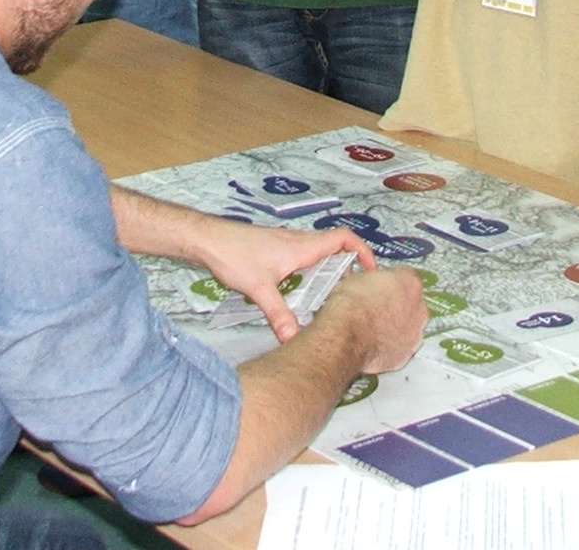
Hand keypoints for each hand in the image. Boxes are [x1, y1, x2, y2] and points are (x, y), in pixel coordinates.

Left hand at [197, 220, 378, 344]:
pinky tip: (297, 298)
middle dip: (345, 272)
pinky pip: (300, 264)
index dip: (362, 251)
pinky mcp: (273, 254)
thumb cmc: (233, 254)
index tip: (372, 272)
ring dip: (324, 276)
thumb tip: (295, 339)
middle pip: (333, 251)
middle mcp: (297, 243)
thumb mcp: (260, 288)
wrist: (207, 240)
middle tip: (349, 297)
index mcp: (302, 246)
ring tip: (327, 302)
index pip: (343, 238)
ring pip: (316, 259)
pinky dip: (307, 278)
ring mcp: (285, 248)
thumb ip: (280, 315)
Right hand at [318, 266, 427, 376]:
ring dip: (394, 327)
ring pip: (407, 327)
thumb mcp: (356, 278)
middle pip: (410, 303)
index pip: (404, 276)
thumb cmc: (351, 308)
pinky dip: (389, 347)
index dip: (388, 281)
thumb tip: (364, 283)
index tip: (378, 286)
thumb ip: (371, 280)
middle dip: (394, 304)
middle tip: (374, 306)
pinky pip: (399, 348)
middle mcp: (418, 309)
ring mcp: (414, 335)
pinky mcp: (404, 356)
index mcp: (410, 283)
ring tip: (371, 327)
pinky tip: (373, 343)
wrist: (346, 336)